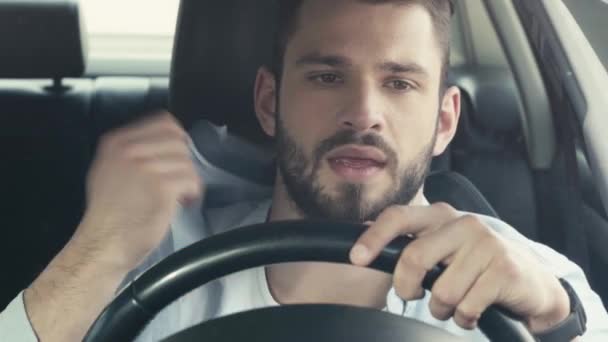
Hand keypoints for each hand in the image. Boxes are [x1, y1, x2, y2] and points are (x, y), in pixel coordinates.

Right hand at [24, 112, 202, 340]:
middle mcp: (130, 149)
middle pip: (178, 140)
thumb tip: (164, 144)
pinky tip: (184, 202)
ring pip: (186, 161)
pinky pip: (191, 179)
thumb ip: (130, 153)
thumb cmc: (108, 214)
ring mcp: (146, 167)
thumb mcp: (108, 171)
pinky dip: (192, 192)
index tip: (178, 154)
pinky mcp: (162, 186)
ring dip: (188, 179)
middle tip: (180, 179)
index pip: (163, 122)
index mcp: (115, 142)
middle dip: (183, 161)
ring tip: (180, 195)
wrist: (103, 244)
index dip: (177, 139)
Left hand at [349, 203, 569, 332]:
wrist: (532, 282)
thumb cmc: (478, 266)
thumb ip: (413, 245)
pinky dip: (464, 318)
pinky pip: (466, 307)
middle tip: (413, 296)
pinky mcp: (505, 269)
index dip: (374, 237)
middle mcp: (463, 223)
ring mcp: (486, 244)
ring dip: (442, 309)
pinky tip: (473, 311)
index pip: (399, 217)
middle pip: (414, 258)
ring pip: (442, 291)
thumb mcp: (444, 248)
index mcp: (441, 215)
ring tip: (454, 304)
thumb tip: (365, 248)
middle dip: (406, 287)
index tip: (356, 259)